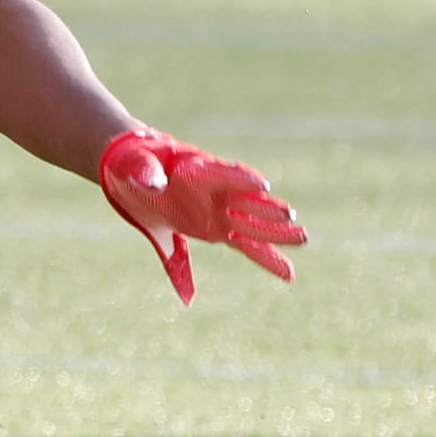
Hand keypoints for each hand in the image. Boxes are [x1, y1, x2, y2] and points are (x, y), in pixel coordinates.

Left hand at [99, 127, 306, 304]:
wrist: (132, 174)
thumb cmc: (133, 162)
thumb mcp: (132, 165)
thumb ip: (144, 173)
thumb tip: (154, 184)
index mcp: (195, 171)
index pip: (222, 173)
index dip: (240, 178)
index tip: (261, 183)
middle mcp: (215, 193)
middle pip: (246, 200)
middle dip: (265, 208)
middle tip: (289, 216)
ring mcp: (220, 212)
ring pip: (254, 225)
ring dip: (276, 234)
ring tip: (303, 239)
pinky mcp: (216, 230)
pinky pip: (246, 246)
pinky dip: (265, 258)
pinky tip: (289, 274)